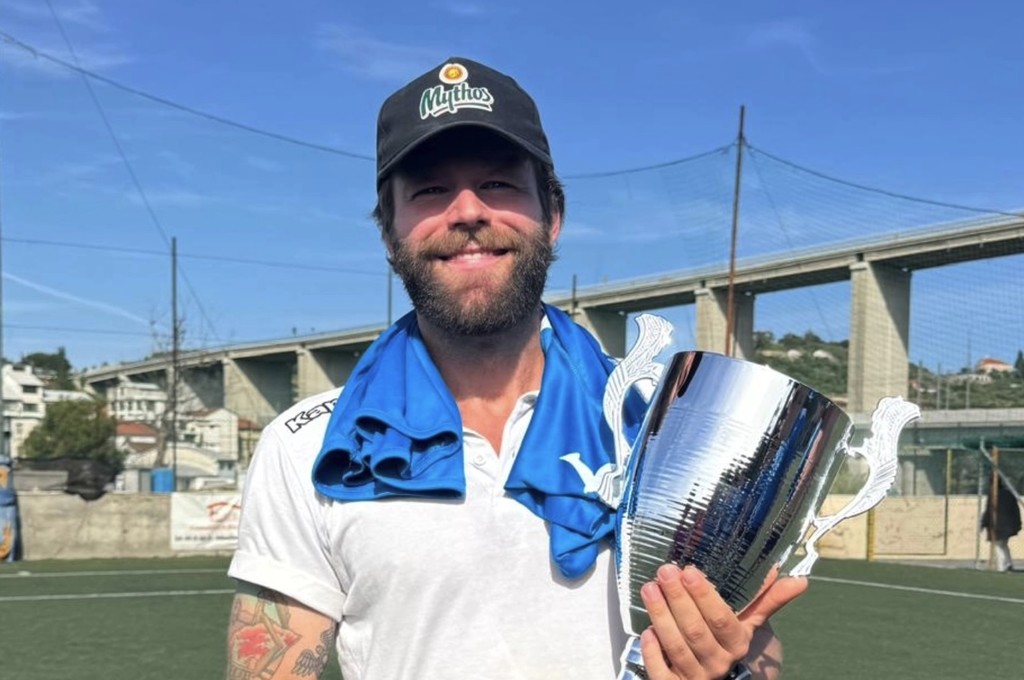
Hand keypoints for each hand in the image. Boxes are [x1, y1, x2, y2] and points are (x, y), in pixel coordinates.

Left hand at [638, 564, 807, 679]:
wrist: (721, 679)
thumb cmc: (729, 641)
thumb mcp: (749, 623)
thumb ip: (768, 599)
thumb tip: (800, 580)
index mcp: (737, 643)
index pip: (722, 620)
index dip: (705, 596)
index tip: (689, 571)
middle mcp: (718, 662)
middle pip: (696, 631)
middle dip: (678, 600)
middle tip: (665, 572)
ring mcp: (696, 676)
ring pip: (677, 647)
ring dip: (661, 616)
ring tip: (650, 588)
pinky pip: (660, 672)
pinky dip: (652, 653)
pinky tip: (646, 631)